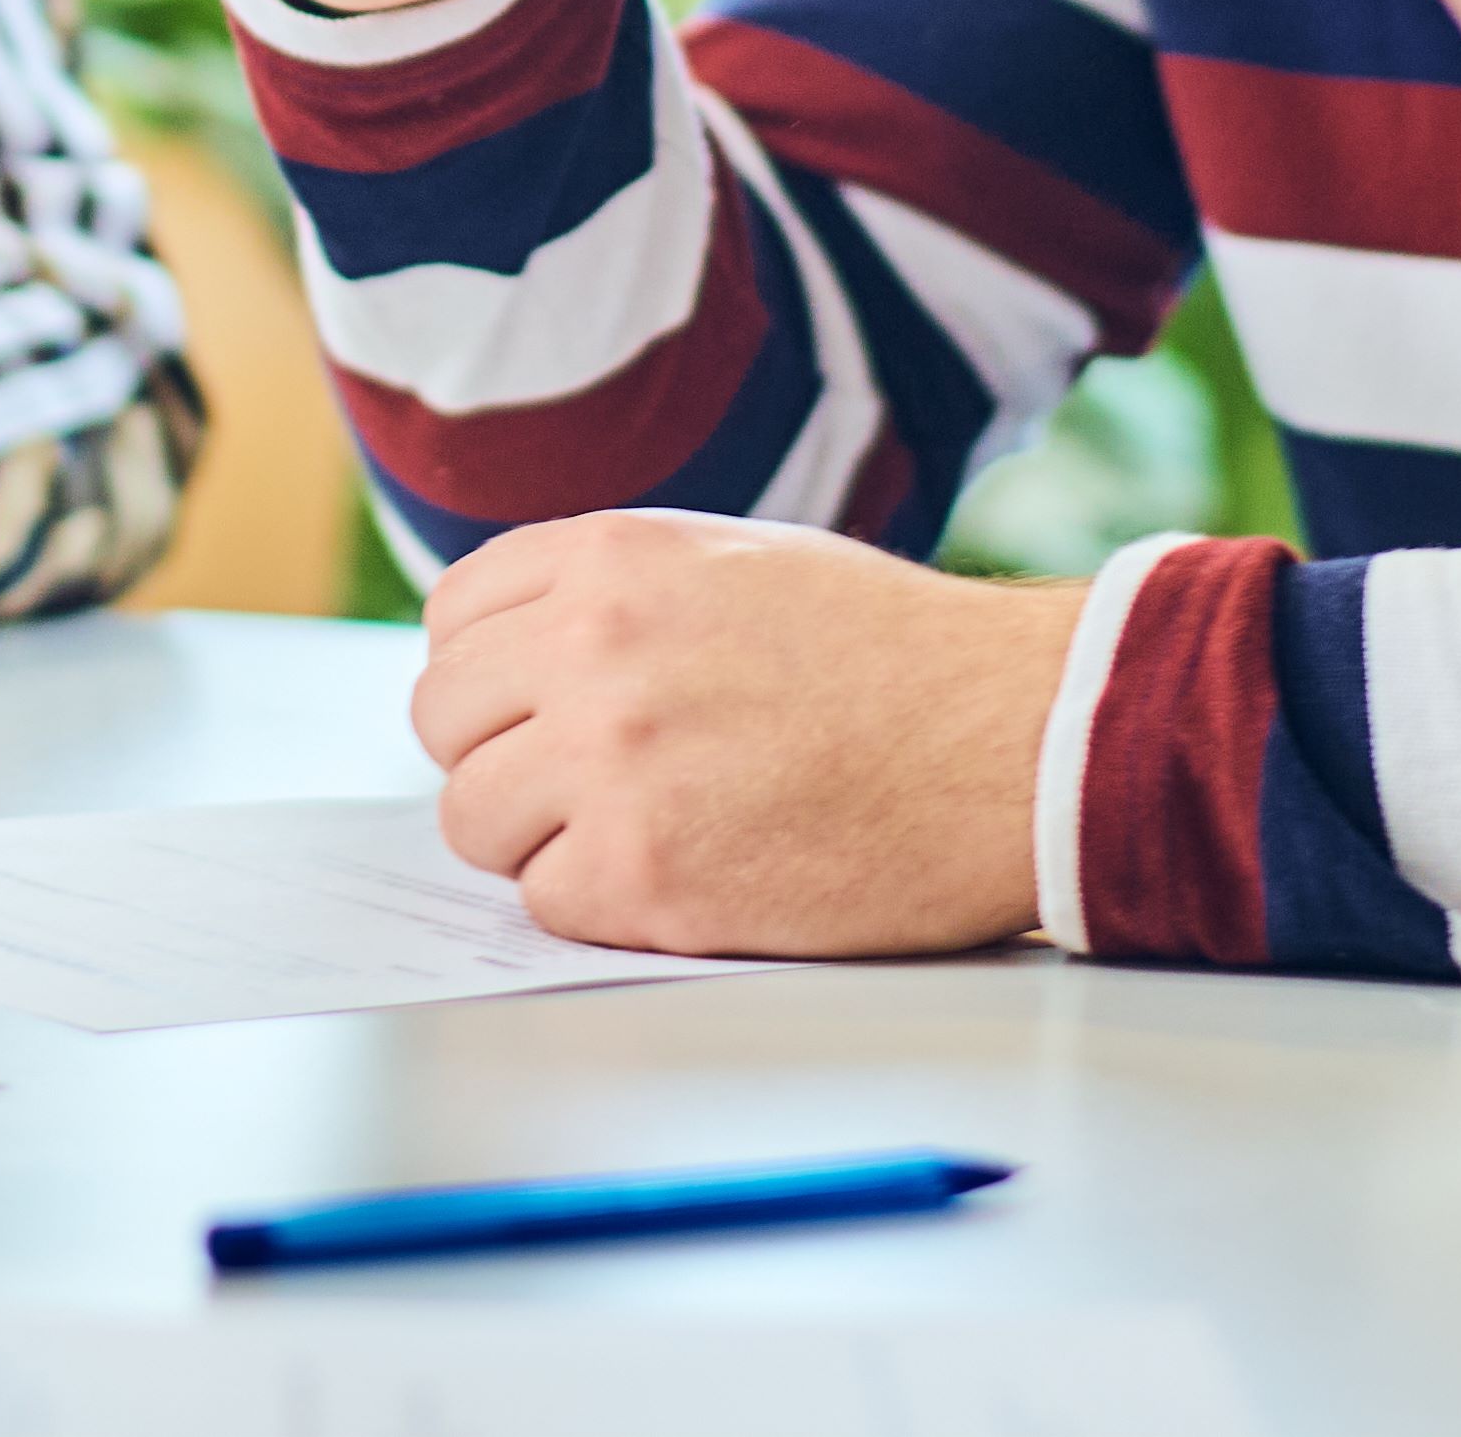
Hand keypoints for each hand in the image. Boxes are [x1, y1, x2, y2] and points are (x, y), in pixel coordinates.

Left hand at [410, 512, 1076, 956]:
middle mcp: (590, 647)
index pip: (454, 619)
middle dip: (501, 756)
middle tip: (581, 784)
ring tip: (641, 831)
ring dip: (537, 837)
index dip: (490, 674)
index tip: (531, 709)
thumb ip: (618, 594)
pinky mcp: (646, 875)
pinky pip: (545, 900)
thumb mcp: (740, 560)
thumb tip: (517, 652)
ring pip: (474, 819)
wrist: (1015, 737)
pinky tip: (688, 875)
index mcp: (610, 557)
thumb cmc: (896, 654)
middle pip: (445, 721)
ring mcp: (611, 763)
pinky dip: (600, 903)